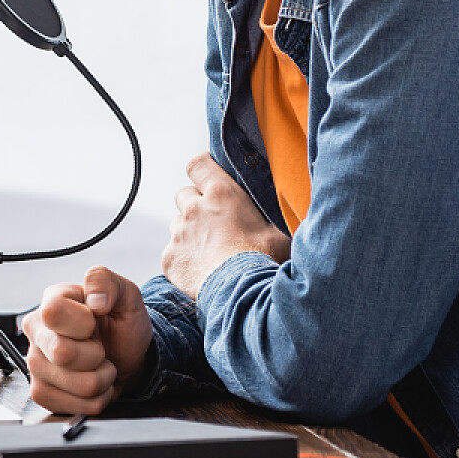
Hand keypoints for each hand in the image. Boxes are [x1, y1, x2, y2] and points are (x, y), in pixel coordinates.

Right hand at [20, 266, 151, 415]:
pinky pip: (76, 406)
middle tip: (100, 348)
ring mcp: (35, 364)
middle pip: (62, 353)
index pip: (52, 313)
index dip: (83, 323)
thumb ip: (107, 282)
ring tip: (100, 366)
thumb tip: (94, 299)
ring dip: (101, 380)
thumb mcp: (125, 296)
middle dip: (96, 355)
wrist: (126, 358)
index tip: (94, 321)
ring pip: (77, 385)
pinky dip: (95, 399)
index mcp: (52, 302)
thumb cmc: (121, 326)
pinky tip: (93, 383)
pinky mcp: (41, 392)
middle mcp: (36, 332)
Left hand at [160, 152, 291, 297]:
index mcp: (220, 194)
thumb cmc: (264, 261)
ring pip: (177, 224)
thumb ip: (272, 215)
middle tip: (214, 221)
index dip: (202, 169)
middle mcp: (194, 209)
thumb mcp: (279, 232)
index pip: (198, 164)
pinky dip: (183, 258)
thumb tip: (288, 209)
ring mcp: (178, 234)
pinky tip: (203, 269)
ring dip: (189, 232)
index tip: (207, 176)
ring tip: (211, 249)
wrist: (241, 293)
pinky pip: (172, 252)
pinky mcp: (170, 258)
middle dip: (196, 204)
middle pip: (184, 194)